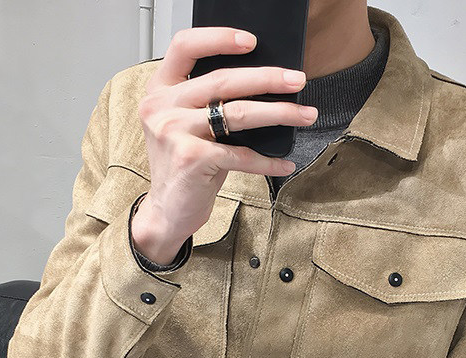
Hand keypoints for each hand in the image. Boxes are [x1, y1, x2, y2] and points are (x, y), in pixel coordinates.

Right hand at [131, 25, 318, 263]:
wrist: (167, 211)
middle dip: (268, 78)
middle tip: (298, 80)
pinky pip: (240, 154)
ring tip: (305, 115)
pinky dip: (266, 161)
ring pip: (238, 114)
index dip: (219, 38)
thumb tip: (263, 87)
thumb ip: (209, 104)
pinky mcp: (191, 158)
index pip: (185, 46)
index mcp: (160, 90)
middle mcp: (162, 107)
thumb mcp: (188, 127)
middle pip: (224, 81)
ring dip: (279, 113)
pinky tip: (284, 163)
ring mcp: (174, 132)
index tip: (252, 42)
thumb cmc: (184, 168)